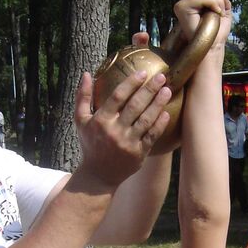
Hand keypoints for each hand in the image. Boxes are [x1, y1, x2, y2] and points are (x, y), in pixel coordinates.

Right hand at [74, 69, 170, 187]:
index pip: (118, 97)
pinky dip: (160, 124)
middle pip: (135, 106)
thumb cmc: (90, 144)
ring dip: (158, 104)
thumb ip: (82, 97)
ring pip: (146, 119)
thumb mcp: (80, 121)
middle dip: (149, 90)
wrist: (98, 175)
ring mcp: (128, 143)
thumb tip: (86, 74)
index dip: (131, 83)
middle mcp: (115, 131)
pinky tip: (166, 113)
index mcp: (101, 120)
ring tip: (167, 90)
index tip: (143, 72)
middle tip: (161, 76)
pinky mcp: (138, 154)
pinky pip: (151, 136)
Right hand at [173, 0, 231, 59]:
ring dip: (216, 1)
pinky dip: (212, 3)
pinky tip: (216, 12)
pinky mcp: (181, 8)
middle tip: (221, 12)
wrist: (213, 45)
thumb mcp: (223, 11)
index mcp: (191, 4)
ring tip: (219, 13)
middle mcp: (184, 4)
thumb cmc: (217, 33)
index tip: (219, 10)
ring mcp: (181, 6)